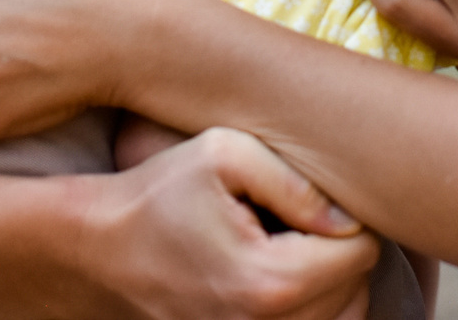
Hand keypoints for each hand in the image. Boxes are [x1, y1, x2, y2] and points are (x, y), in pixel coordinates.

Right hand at [77, 126, 378, 319]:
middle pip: (356, 291)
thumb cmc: (158, 193)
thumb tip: (347, 216)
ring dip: (331, 284)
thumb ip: (294, 180)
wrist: (97, 247)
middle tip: (299, 219)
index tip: (309, 198)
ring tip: (293, 247)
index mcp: (270, 280)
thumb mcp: (223, 154)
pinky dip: (312, 308)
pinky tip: (284, 275)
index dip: (347, 217)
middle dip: (339, 251)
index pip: (361, 253)